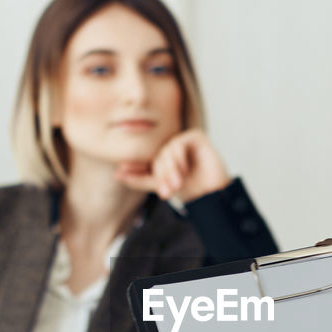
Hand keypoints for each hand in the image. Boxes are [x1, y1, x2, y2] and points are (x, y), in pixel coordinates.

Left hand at [114, 128, 231, 202]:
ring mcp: (185, 140)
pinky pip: (179, 143)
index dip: (135, 167)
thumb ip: (140, 179)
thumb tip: (117, 174)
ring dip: (169, 169)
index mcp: (164, 156)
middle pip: (157, 156)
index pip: (146, 159)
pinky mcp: (196, 135)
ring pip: (167, 150)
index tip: (121, 173)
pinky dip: (179, 157)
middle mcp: (173, 146)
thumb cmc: (192, 191)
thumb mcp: (161, 186)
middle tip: (166, 192)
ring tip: (176, 184)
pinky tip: (184, 170)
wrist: (215, 196)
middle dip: (161, 174)